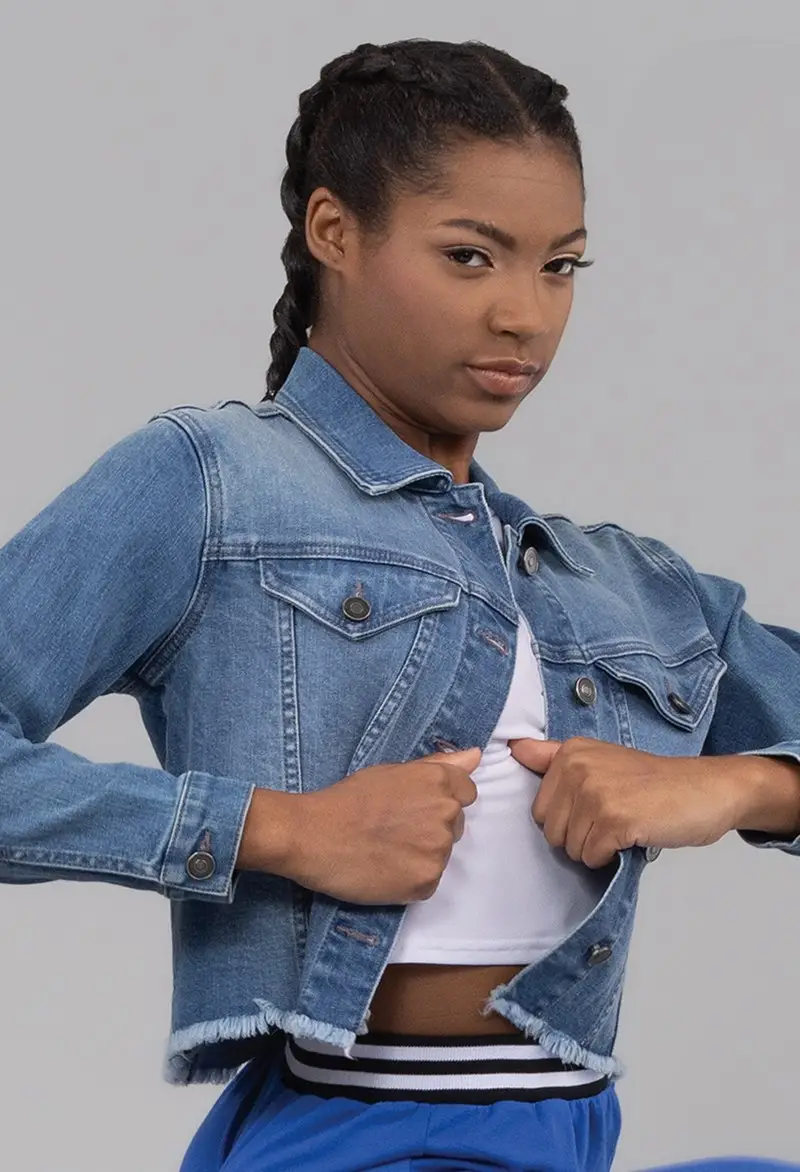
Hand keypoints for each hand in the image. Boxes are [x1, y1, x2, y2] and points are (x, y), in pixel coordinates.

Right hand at [272, 746, 481, 904]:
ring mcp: (437, 851)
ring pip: (442, 854)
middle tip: (393, 829)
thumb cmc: (348, 799)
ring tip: (385, 849)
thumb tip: (475, 756)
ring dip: (421, 853)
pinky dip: (411, 878)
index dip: (441, 800)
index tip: (415, 807)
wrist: (313, 835)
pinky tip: (385, 869)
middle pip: (455, 825)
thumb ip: (438, 765)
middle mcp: (446, 815)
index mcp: (440, 782)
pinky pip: (428, 880)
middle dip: (432, 827)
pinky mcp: (425, 883)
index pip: (466, 793)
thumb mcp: (392, 771)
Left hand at [508, 736, 742, 868]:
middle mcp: (578, 767)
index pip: (539, 809)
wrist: (707, 789)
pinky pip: (591, 857)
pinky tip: (632, 836)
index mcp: (571, 752)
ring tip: (625, 825)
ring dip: (597, 848)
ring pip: (570, 848)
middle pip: (550, 831)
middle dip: (579, 837)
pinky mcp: (613, 819)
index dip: (566, 820)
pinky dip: (611, 857)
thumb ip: (554, 756)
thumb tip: (515, 747)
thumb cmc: (655, 782)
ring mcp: (595, 792)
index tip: (592, 810)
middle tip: (613, 819)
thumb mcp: (601, 759)